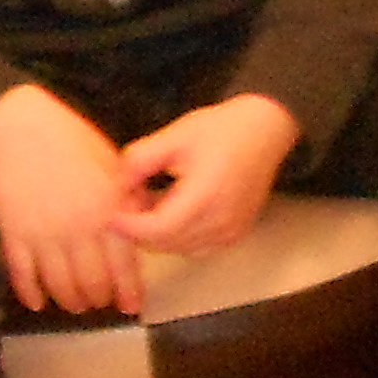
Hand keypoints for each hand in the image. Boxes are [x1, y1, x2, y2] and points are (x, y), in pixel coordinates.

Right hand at [0, 83, 147, 315]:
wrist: (21, 130)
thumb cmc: (74, 142)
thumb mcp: (114, 167)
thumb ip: (128, 200)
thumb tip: (144, 226)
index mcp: (109, 211)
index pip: (124, 263)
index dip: (129, 291)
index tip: (132, 307)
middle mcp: (79, 229)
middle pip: (91, 282)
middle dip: (98, 299)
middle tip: (101, 305)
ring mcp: (44, 234)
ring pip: (59, 285)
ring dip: (69, 300)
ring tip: (75, 305)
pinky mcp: (13, 235)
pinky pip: (23, 275)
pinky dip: (31, 293)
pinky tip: (38, 303)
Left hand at [110, 93, 301, 260]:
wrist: (267, 129)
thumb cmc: (222, 128)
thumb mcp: (174, 136)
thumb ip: (138, 161)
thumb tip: (115, 189)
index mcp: (206, 195)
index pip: (156, 230)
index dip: (128, 226)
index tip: (110, 213)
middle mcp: (221, 220)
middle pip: (163, 243)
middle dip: (139, 228)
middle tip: (130, 201)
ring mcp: (231, 231)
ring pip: (177, 248)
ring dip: (157, 233)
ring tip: (151, 203)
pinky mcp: (235, 234)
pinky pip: (196, 247)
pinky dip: (178, 237)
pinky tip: (174, 211)